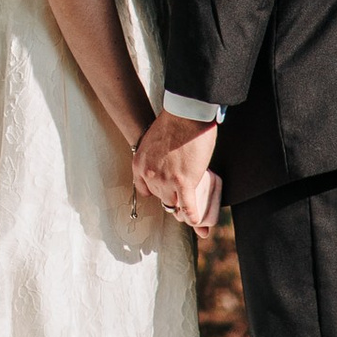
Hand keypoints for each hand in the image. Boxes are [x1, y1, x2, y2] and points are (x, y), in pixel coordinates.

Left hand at [131, 107, 219, 231]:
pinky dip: (193, 215)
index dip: (156, 190)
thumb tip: (165, 164)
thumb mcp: (153, 141)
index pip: (144, 189)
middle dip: (172, 195)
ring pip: (174, 203)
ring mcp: (166, 181)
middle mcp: (149, 175)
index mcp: (139, 164)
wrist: (186, 115)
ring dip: (183, 205)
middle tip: (182, 194)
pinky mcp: (183, 183)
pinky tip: (197, 221)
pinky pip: (188, 207)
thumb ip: (155, 157)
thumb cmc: (173, 121)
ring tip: (192, 206)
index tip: (165, 189)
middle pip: (161, 196)